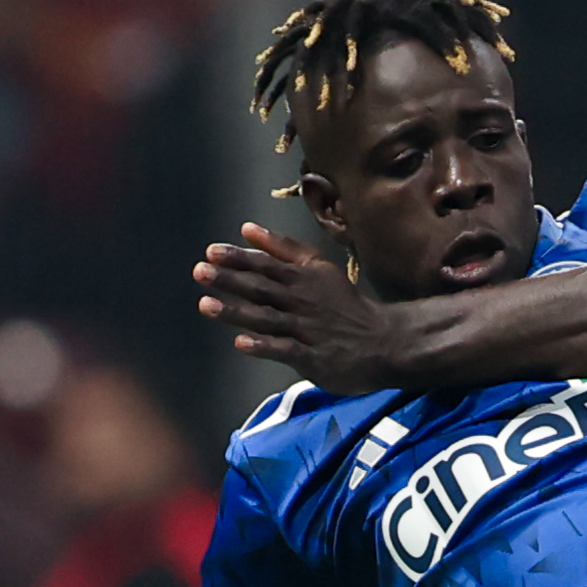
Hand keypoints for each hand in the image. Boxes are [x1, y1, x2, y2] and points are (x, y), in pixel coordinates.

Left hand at [195, 222, 403, 386]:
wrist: (385, 340)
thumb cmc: (345, 304)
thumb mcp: (319, 268)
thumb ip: (283, 248)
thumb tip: (248, 228)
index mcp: (303, 278)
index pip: (266, 265)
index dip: (238, 258)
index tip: (211, 252)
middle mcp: (302, 301)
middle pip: (262, 289)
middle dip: (230, 280)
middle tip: (200, 272)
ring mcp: (307, 330)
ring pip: (267, 318)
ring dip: (236, 312)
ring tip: (206, 305)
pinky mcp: (313, 357)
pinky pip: (285, 350)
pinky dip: (264, 346)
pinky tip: (241, 343)